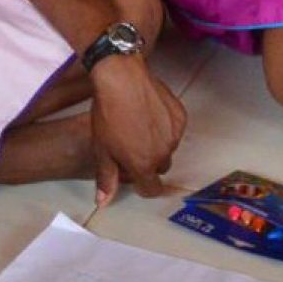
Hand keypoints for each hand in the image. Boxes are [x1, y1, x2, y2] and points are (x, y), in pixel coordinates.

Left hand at [89, 55, 186, 205]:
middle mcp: (164, 153)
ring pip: (168, 147)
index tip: (134, 176)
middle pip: (159, 167)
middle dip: (148, 161)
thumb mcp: (102, 149)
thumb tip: (102, 203)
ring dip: (157, 142)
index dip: (143, 186)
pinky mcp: (180, 115)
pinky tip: (148, 111)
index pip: (152, 189)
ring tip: (138, 124)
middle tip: (130, 144)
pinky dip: (165, 125)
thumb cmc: (108, 113)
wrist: (122, 78)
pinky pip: (174, 128)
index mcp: (144, 165)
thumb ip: (106, 177)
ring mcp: (175, 133)